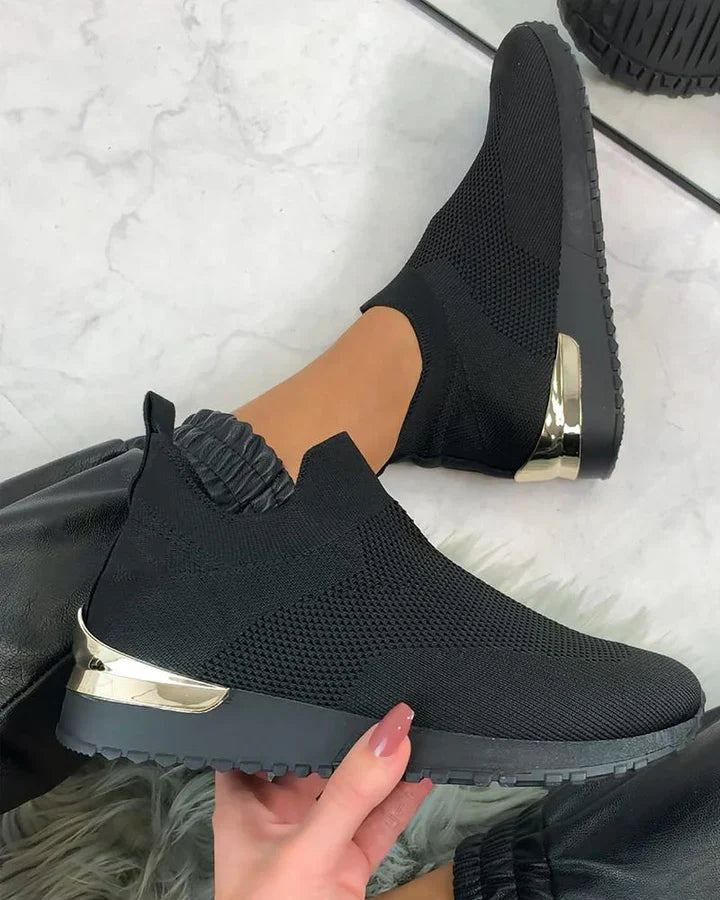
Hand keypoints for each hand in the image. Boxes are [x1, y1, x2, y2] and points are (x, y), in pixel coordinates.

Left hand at [213, 703, 432, 898]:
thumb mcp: (308, 850)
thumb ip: (350, 792)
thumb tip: (391, 732)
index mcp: (245, 804)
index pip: (258, 738)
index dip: (282, 707)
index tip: (318, 673)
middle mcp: (279, 816)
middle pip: (313, 758)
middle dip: (346, 729)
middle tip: (380, 689)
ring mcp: (316, 841)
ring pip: (353, 789)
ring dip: (382, 763)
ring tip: (412, 722)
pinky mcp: (348, 866)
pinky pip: (379, 822)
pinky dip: (404, 799)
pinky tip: (426, 771)